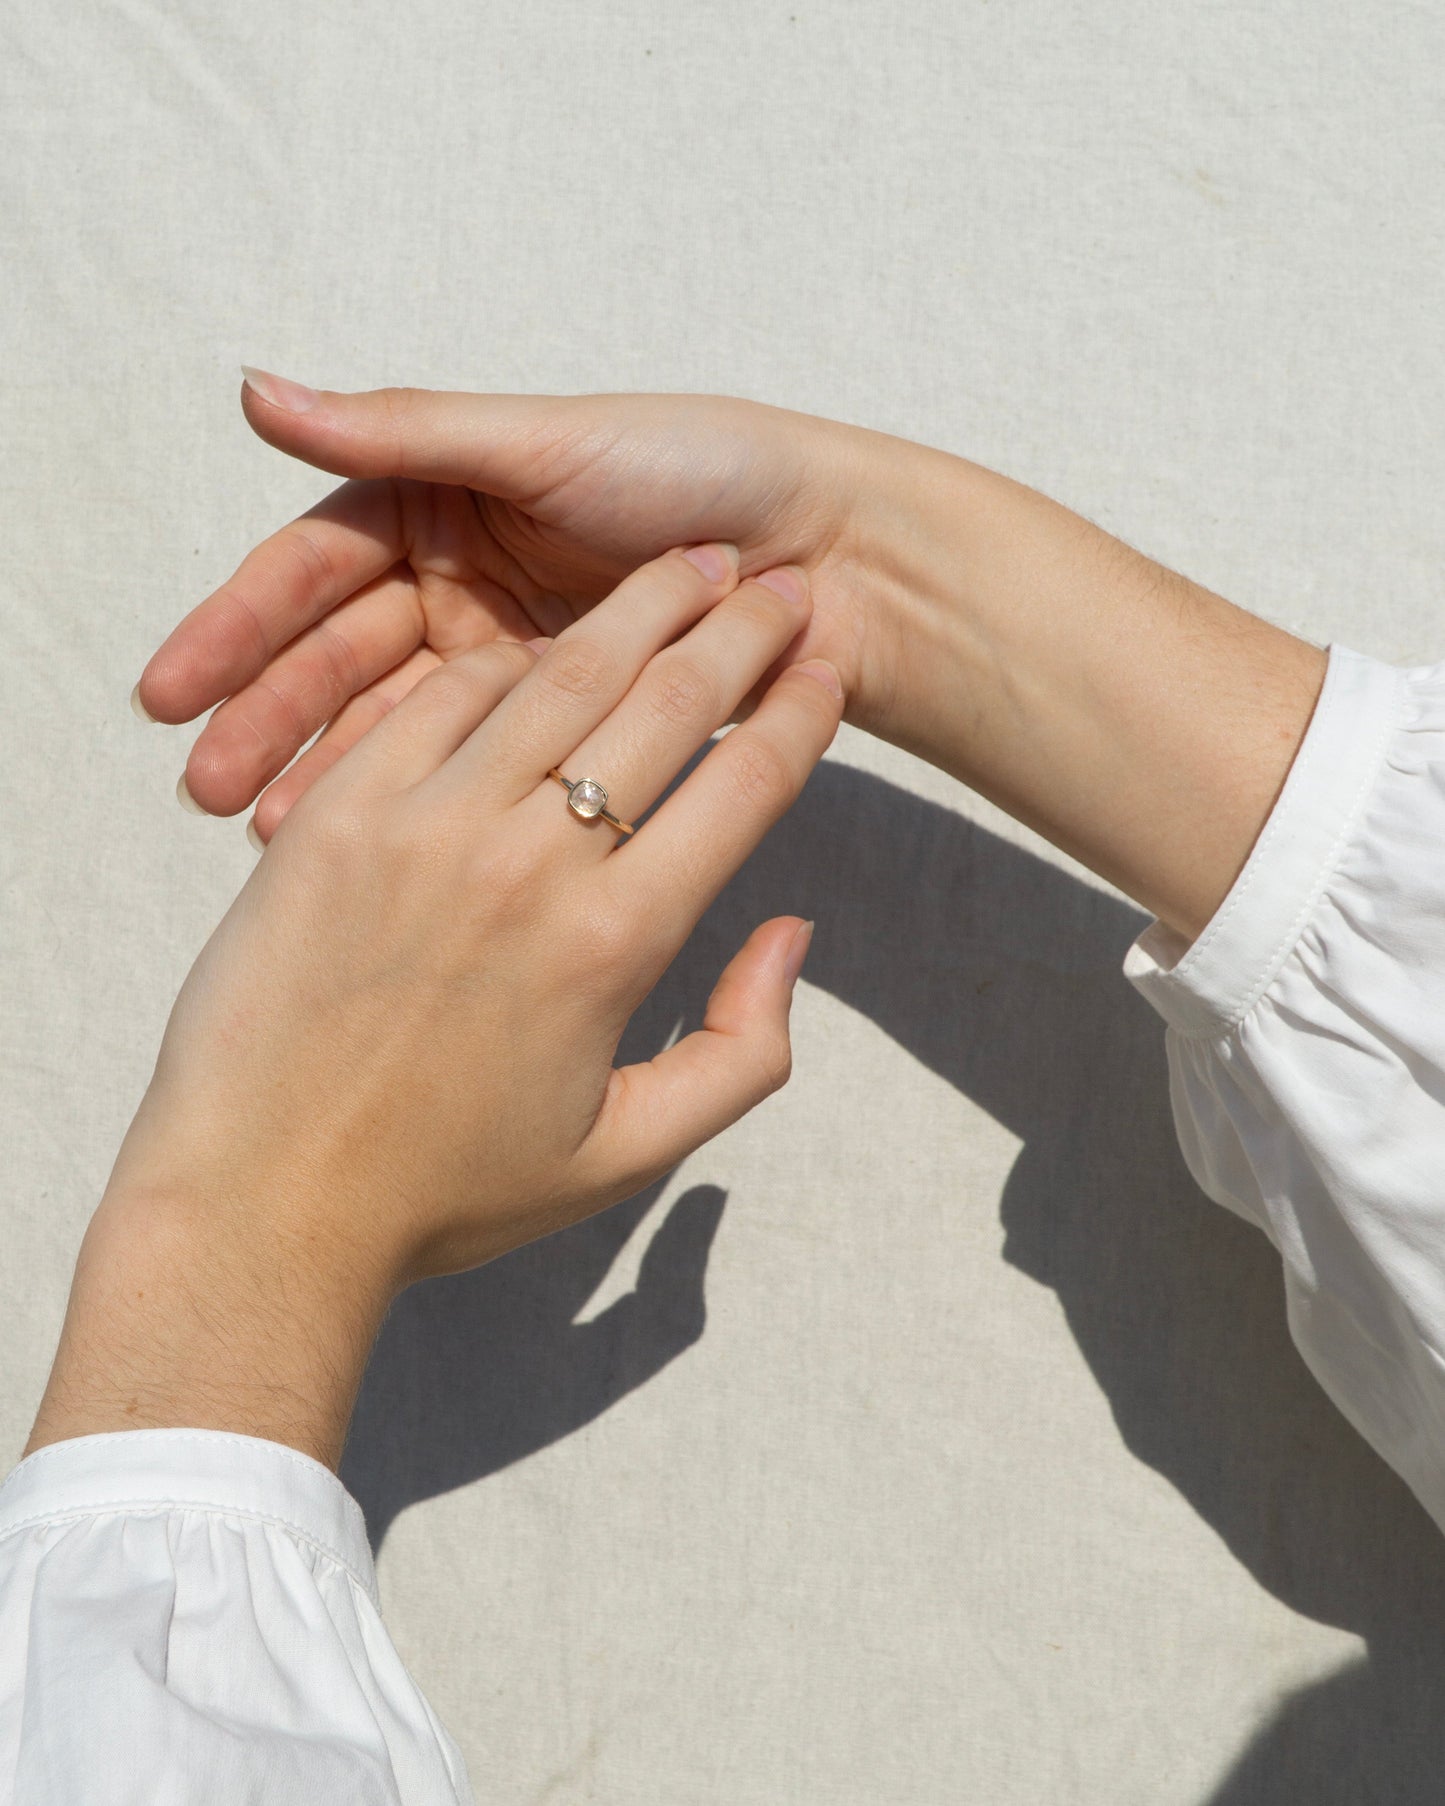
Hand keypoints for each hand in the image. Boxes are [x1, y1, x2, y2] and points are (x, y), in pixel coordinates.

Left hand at [31, 543, 841, 1466]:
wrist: (261, 1205)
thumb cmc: (449, 1190)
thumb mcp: (629, 1153)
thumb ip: (743, 1050)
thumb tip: (789, 932)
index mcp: (616, 945)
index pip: (744, 787)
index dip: (800, 713)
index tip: (827, 664)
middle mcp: (531, 865)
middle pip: (667, 704)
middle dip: (741, 630)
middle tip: (781, 584)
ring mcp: (426, 826)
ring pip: (559, 673)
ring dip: (639, 608)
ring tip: (688, 564)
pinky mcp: (339, 814)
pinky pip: (439, 696)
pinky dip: (505, 657)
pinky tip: (543, 639)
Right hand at [138, 374, 883, 833]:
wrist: (842, 554)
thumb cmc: (707, 469)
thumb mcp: (546, 443)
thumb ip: (405, 432)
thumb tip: (257, 392)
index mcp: (444, 509)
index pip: (317, 574)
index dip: (242, 627)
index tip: (172, 687)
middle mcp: (464, 587)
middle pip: (341, 661)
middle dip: (268, 718)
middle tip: (201, 782)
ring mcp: (510, 666)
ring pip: (396, 729)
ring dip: (325, 776)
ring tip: (262, 832)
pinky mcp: (562, 732)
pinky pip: (474, 775)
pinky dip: (418, 809)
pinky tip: (362, 851)